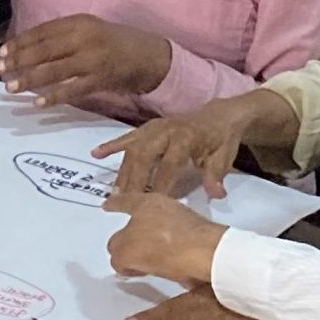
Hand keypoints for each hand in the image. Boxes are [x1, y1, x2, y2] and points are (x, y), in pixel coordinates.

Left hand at [0, 17, 171, 107]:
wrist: (149, 56)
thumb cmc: (113, 44)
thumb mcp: (89, 31)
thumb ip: (63, 37)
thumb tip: (27, 50)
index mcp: (79, 22)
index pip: (42, 31)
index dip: (20, 42)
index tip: (2, 53)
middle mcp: (84, 37)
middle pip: (44, 50)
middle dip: (18, 60)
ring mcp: (93, 58)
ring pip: (54, 69)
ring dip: (29, 79)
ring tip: (10, 87)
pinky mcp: (101, 78)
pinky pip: (72, 89)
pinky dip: (53, 96)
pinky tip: (37, 102)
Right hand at [95, 102, 249, 197]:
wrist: (221, 115)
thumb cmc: (221, 140)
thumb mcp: (223, 157)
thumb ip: (215, 176)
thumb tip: (216, 194)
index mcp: (185, 137)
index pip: (170, 163)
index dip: (162, 183)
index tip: (153, 204)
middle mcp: (165, 130)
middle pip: (144, 155)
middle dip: (134, 179)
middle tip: (123, 202)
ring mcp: (154, 128)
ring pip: (133, 150)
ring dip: (122, 172)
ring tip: (113, 194)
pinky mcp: (147, 128)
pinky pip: (127, 137)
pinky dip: (111, 145)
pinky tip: (96, 154)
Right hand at [103, 191, 225, 284]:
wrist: (207, 255)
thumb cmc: (161, 247)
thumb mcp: (126, 252)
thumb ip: (117, 253)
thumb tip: (121, 259)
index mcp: (145, 202)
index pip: (123, 201)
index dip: (113, 204)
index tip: (105, 206)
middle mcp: (165, 206)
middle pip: (140, 218)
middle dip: (131, 232)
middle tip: (124, 249)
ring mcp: (183, 220)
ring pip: (157, 233)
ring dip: (149, 247)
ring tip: (144, 264)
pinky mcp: (197, 236)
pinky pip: (173, 245)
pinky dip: (166, 255)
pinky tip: (164, 267)